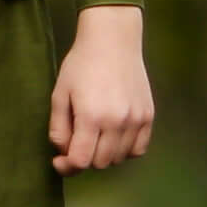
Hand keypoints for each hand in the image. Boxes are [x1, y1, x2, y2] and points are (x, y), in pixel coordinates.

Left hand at [50, 5, 154, 174]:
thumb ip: (58, 128)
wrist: (113, 41)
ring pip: (119, 158)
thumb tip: (63, 153)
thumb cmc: (81, 65)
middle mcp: (117, 121)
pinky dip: (125, 150)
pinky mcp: (148, 116)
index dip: (67, 166)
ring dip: (104, 155)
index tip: (59, 160)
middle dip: (84, 158)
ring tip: (95, 136)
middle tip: (76, 143)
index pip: (81, 160)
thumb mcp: (59, 94)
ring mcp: (136, 119)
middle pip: (100, 163)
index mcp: (91, 116)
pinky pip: (138, 149)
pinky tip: (114, 137)